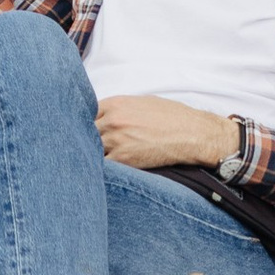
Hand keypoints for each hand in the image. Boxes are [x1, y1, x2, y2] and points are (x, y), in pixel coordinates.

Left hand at [95, 93, 234, 170]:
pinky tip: (101, 172)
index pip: (84, 113)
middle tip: (81, 150)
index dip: (83, 123)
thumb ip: (119, 109)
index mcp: (115, 104)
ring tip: (88, 163)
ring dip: (89, 155)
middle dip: (83, 140)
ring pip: (89, 149)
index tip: (82, 131)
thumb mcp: (142, 102)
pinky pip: (102, 166)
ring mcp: (116, 140)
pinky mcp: (124, 159)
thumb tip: (105, 116)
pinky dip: (100, 170)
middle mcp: (112, 120)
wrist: (192, 133)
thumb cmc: (171, 117)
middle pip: (83, 131)